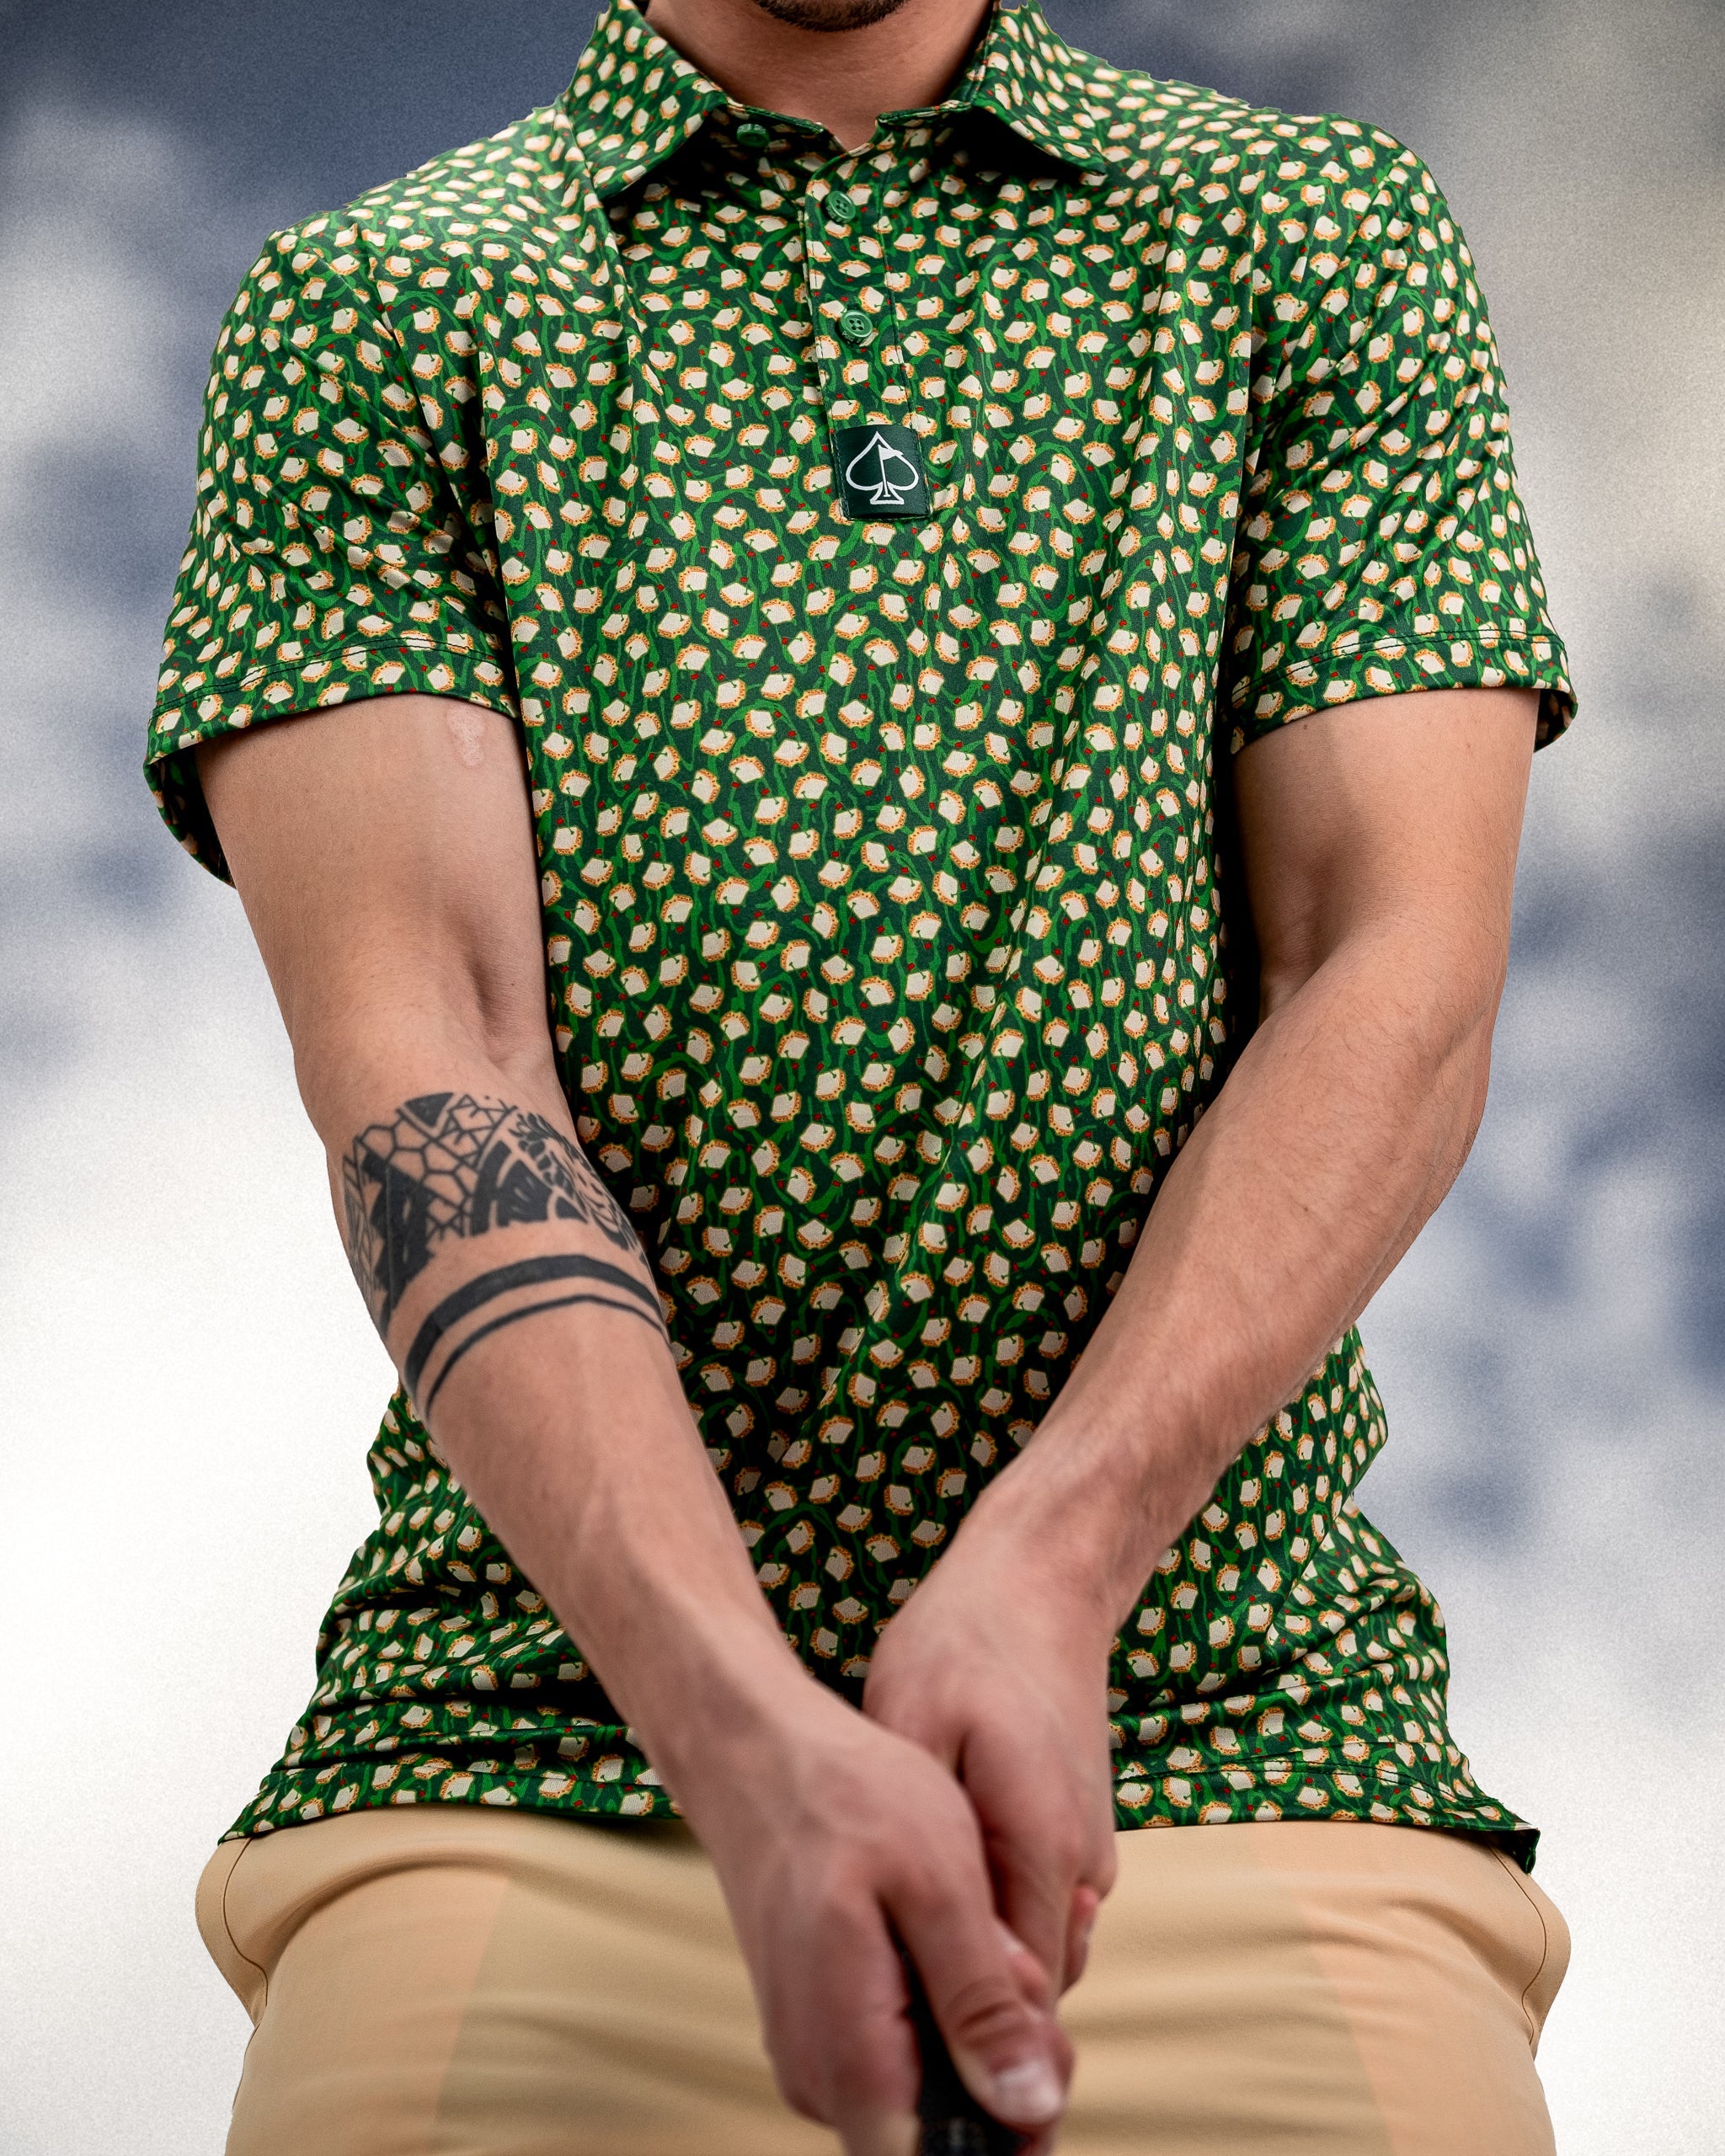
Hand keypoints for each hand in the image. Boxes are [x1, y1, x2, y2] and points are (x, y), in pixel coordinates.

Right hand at [667, 1666, 1072, 2155]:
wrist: (758, 1750)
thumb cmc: (847, 1797)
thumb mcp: (943, 1884)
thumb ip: (983, 2004)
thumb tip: (1030, 2107)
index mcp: (852, 2053)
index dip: (1009, 2128)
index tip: (1039, 2043)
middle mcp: (819, 2076)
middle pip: (937, 2131)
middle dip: (1001, 2064)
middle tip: (1016, 1961)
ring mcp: (810, 2052)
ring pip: (921, 2088)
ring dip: (972, 2028)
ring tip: (982, 1935)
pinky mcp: (814, 2023)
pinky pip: (894, 2049)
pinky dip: (938, 2004)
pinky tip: (950, 1935)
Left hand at [861, 1499, 1119, 1998]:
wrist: (1039, 1582)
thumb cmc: (964, 1646)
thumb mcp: (910, 1726)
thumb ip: (928, 1844)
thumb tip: (921, 1941)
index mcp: (1040, 1846)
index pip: (1013, 2001)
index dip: (952, 2033)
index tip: (888, 2032)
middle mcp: (1081, 1867)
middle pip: (1028, 1994)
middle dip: (961, 2004)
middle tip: (875, 1985)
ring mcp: (1089, 1854)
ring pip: (1036, 1958)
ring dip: (977, 1963)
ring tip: (894, 1935)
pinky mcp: (1081, 1839)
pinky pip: (1040, 1916)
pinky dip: (993, 1924)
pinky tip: (932, 1890)